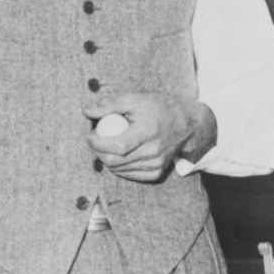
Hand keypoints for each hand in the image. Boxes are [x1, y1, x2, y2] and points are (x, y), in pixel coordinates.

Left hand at [83, 92, 216, 182]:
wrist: (187, 123)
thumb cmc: (160, 107)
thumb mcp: (136, 99)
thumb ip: (110, 105)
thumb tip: (87, 112)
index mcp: (148, 132)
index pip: (118, 146)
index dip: (98, 143)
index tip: (90, 134)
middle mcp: (154, 151)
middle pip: (116, 161)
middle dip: (97, 151)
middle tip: (94, 140)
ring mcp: (156, 164)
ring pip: (120, 170)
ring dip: (106, 159)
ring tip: (105, 144)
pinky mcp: (157, 172)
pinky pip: (130, 174)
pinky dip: (119, 166)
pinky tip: (117, 154)